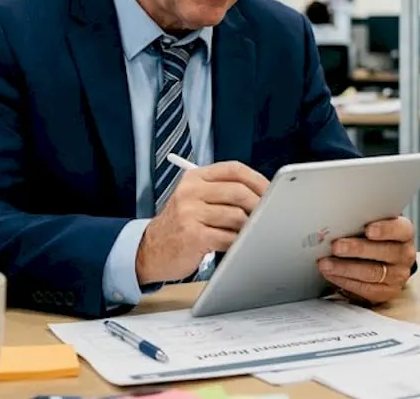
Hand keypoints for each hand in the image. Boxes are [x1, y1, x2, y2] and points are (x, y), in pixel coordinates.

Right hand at [136, 161, 268, 283]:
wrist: (150, 250)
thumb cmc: (180, 225)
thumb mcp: (193, 199)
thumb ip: (221, 192)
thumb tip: (262, 194)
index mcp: (194, 178)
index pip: (233, 169)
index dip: (257, 179)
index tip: (270, 190)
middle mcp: (190, 192)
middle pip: (239, 191)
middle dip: (259, 205)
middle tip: (268, 215)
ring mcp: (190, 213)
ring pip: (237, 216)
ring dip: (249, 227)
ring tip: (249, 232)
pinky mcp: (193, 236)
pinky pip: (228, 237)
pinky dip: (239, 243)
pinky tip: (237, 244)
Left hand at [319, 216, 415, 304]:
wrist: (386, 260)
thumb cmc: (375, 237)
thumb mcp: (374, 224)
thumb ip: (362, 222)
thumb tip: (337, 223)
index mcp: (404, 233)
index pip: (400, 229)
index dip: (385, 230)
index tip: (368, 230)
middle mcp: (404, 254)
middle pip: (384, 252)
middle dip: (357, 249)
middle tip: (336, 247)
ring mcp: (398, 275)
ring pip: (372, 273)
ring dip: (345, 268)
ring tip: (326, 263)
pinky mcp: (387, 291)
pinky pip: (365, 288)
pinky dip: (345, 281)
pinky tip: (332, 274)